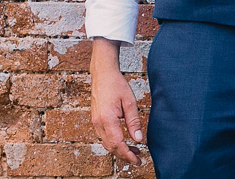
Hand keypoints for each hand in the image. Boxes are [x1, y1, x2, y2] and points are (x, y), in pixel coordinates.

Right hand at [90, 39, 143, 166]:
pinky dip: (114, 142)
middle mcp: (98, 123)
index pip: (117, 144)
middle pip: (111, 147)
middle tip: (139, 158)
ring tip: (135, 150)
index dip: (128, 154)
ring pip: (107, 143)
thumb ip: (134, 121)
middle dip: (124, 155)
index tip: (138, 160)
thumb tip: (139, 139)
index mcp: (107, 119)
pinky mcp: (96, 120)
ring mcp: (95, 122)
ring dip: (120, 149)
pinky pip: (104, 136)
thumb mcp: (130, 101)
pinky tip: (125, 140)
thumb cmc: (116, 85)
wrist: (102, 74)